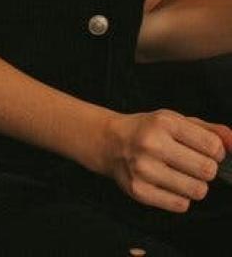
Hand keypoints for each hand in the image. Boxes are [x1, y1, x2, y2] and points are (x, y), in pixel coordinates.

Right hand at [98, 110, 226, 211]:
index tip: (204, 151)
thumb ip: (211, 131)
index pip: (213, 146)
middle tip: (191, 165)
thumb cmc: (149, 131)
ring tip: (180, 176)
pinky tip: (168, 186)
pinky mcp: (139, 190)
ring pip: (197, 190)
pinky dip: (180, 198)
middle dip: (206, 170)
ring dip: (194, 185)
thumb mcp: (177, 121)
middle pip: (207, 170)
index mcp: (164, 123)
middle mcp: (152, 144)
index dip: (216, 152)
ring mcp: (143, 169)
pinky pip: (181, 205)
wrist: (109, 142)